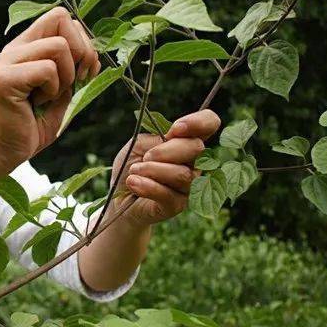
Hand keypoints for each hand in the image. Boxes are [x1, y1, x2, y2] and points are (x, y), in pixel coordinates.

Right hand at [0, 7, 100, 167]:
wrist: (9, 150)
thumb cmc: (37, 122)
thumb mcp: (66, 91)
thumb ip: (78, 69)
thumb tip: (95, 54)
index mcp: (27, 46)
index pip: (60, 16)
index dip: (81, 39)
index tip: (82, 70)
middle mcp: (14, 48)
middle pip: (61, 18)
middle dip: (80, 51)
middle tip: (72, 82)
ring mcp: (6, 61)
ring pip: (58, 46)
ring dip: (66, 76)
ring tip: (49, 95)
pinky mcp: (3, 79)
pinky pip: (47, 70)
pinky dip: (53, 90)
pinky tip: (37, 103)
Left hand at [106, 110, 221, 227]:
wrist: (117, 196)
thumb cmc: (131, 165)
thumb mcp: (138, 144)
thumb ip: (156, 138)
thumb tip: (170, 139)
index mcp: (187, 141)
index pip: (209, 123)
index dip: (199, 122)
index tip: (175, 129)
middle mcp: (194, 163)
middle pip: (196, 148)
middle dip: (166, 151)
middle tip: (145, 157)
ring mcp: (189, 185)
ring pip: (182, 174)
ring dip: (152, 170)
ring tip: (134, 171)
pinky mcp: (177, 205)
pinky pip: (168, 194)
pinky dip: (148, 186)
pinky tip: (133, 182)